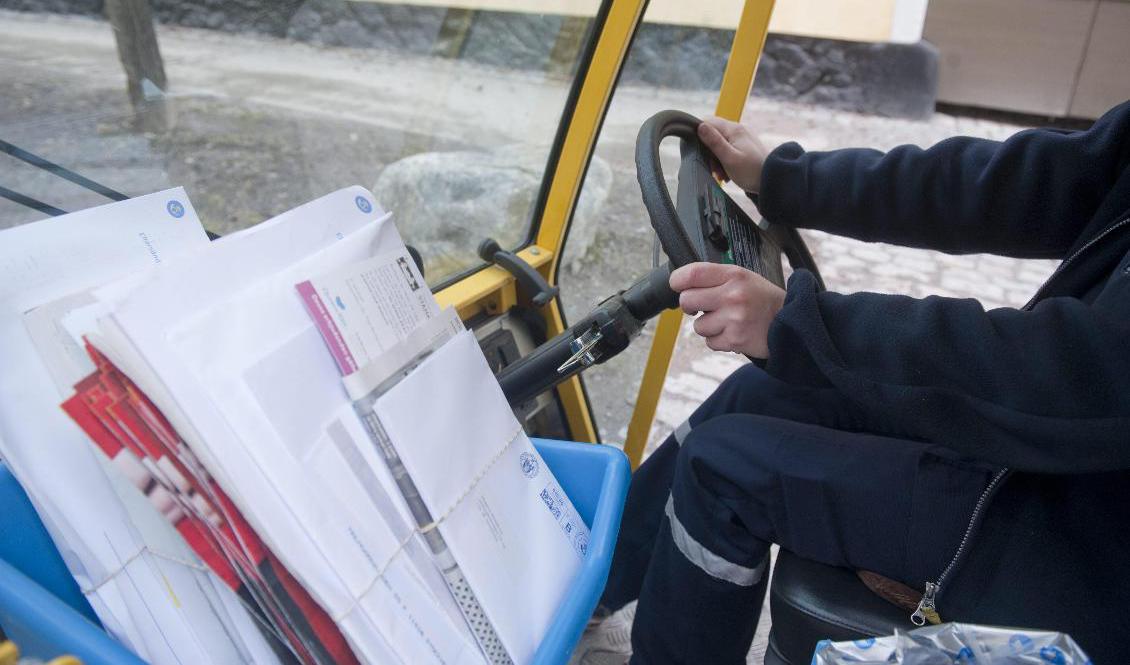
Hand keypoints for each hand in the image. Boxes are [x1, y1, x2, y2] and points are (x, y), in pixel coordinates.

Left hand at [669, 262, 784, 358]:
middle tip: (701, 307)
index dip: (678, 280)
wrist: (791, 322)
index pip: (692, 273)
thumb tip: (683, 284)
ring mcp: (734, 319)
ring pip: (698, 326)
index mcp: (734, 275)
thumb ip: (716, 278)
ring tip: (727, 321)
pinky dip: (718, 340)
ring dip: (708, 326)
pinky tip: (733, 333)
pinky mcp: (735, 340)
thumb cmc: (763, 299)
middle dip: (690, 306)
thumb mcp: (744, 277)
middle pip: (687, 300)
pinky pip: (710, 342)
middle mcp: (733, 295)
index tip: (678, 286)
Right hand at [697, 116, 770, 192]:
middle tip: (714, 168)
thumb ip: (714, 141)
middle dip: (710, 152)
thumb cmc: (751, 171)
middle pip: (714, 135)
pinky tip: (728, 174)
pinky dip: (725, 162)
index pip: (708, 122)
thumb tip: (700, 126)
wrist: (773, 180)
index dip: (701, 136)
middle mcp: (738, 130)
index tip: (702, 152)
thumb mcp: (729, 158)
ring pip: (720, 144)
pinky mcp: (745, 147)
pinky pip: (729, 151)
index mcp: (734, 129)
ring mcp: (742, 138)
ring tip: (722, 174)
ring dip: (717, 160)